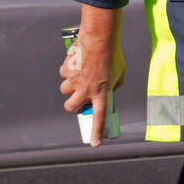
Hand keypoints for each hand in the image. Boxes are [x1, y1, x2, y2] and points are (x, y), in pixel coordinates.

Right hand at [60, 31, 125, 147]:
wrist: (99, 39)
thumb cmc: (112, 55)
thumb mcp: (119, 74)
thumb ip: (113, 85)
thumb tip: (108, 90)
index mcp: (101, 93)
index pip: (98, 118)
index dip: (96, 132)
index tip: (94, 144)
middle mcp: (85, 90)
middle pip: (70, 107)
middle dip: (72, 104)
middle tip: (78, 98)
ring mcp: (74, 80)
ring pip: (64, 90)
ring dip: (70, 86)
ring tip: (80, 74)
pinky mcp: (66, 70)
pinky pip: (64, 74)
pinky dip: (68, 70)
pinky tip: (77, 62)